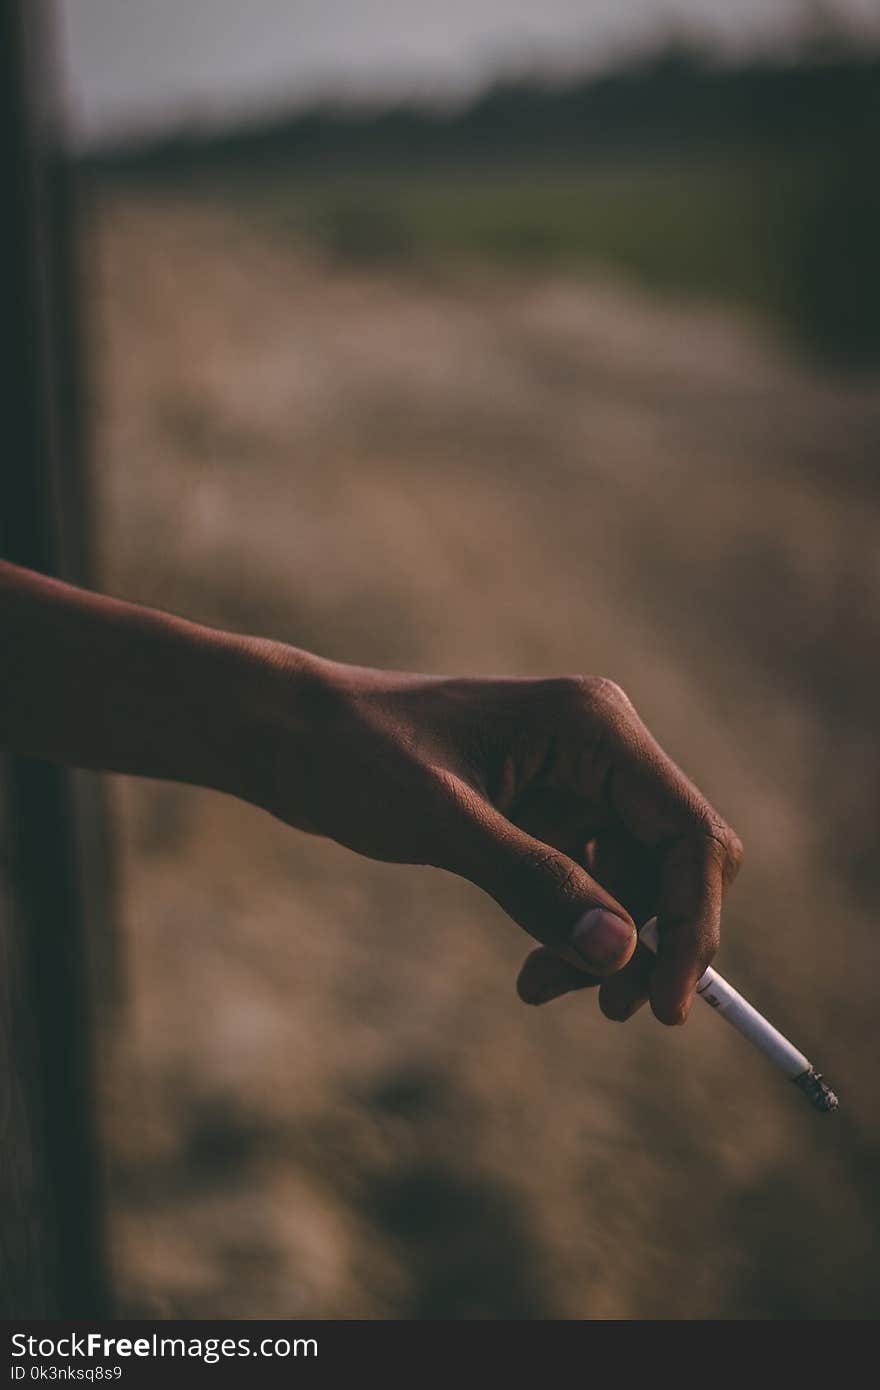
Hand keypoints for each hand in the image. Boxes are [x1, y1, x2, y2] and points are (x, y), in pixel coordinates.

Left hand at [261, 662, 742, 1023]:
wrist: (295, 735)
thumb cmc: (357, 755)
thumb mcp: (441, 822)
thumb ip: (533, 882)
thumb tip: (621, 954)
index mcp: (593, 727)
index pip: (687, 832)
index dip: (691, 923)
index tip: (662, 1006)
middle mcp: (599, 748)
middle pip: (672, 862)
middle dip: (649, 939)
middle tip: (605, 1011)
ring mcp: (575, 780)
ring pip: (633, 883)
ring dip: (603, 946)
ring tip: (539, 989)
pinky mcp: (546, 809)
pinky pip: (591, 884)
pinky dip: (573, 932)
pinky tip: (535, 973)